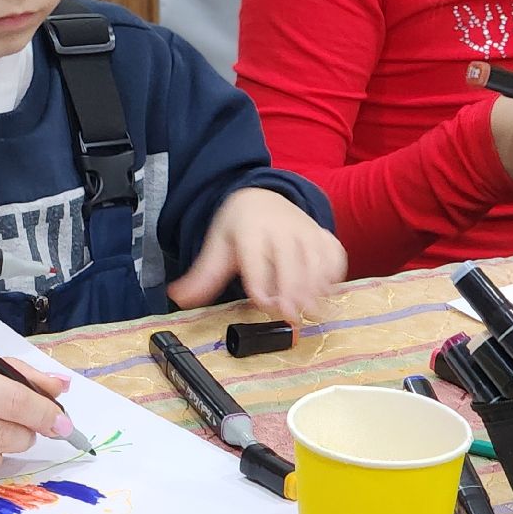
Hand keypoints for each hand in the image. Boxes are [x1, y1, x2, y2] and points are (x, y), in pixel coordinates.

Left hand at [166, 188, 345, 323]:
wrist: (261, 196)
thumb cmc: (239, 228)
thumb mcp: (217, 247)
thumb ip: (202, 276)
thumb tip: (177, 298)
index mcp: (250, 230)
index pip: (256, 257)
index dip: (261, 282)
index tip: (264, 305)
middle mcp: (281, 228)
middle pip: (290, 261)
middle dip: (293, 290)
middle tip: (291, 317)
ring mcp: (306, 230)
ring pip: (316, 260)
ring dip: (316, 288)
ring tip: (311, 313)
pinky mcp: (323, 235)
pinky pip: (335, 255)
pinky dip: (334, 275)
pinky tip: (326, 294)